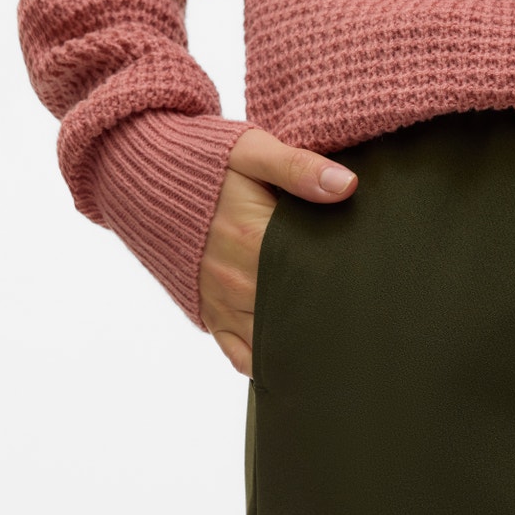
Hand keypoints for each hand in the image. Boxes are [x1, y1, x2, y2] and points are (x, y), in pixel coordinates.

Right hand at [199, 126, 357, 376]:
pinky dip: (267, 363)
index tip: (376, 293)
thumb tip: (346, 186)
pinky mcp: (207, 312)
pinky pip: (239, 354)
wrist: (138, 173)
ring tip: (343, 353)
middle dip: (332, 320)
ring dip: (304, 346)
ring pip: (273, 341)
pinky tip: (296, 364)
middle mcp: (237, 280)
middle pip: (297, 314)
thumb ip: (298, 167)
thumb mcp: (249, 150)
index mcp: (254, 239)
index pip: (314, 276)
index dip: (346, 285)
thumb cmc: (201, 159)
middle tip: (372, 331)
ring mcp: (220, 301)